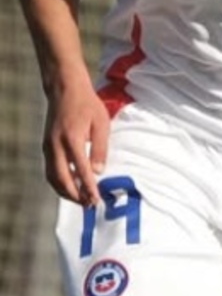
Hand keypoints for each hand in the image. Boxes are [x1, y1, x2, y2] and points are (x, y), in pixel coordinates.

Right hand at [43, 82, 109, 204]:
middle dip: (75, 195)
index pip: (81, 169)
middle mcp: (56, 146)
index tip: (96, 199)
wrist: (65, 90)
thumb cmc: (88, 105)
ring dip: (65, 192)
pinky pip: (50, 170)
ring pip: (53, 177)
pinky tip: (70, 187)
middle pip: (62, 178)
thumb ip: (100, 148)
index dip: (88, 187)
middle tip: (89, 205)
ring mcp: (48, 147)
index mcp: (72, 139)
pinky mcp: (46, 147)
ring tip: (81, 200)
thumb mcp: (101, 123)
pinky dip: (59, 182)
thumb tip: (99, 171)